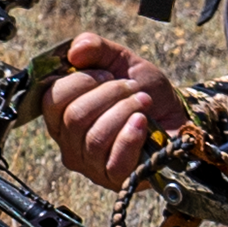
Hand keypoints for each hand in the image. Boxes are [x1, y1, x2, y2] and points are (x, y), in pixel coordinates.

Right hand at [38, 32, 188, 190]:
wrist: (176, 115)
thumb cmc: (144, 91)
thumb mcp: (120, 61)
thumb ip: (94, 47)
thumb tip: (74, 51)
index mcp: (62, 115)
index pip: (51, 99)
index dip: (80, 81)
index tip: (107, 74)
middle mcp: (69, 143)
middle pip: (74, 117)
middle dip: (109, 94)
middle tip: (132, 87)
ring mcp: (89, 165)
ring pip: (94, 138)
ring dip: (124, 111)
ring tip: (143, 102)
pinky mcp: (114, 179)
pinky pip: (113, 160)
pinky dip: (131, 136)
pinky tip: (143, 123)